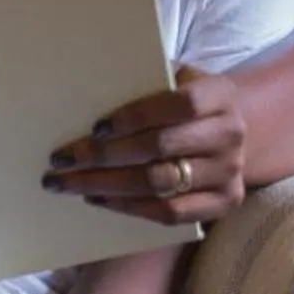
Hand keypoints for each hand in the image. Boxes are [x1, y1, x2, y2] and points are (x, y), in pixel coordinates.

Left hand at [41, 67, 246, 225]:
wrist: (228, 133)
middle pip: (161, 147)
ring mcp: (230, 173)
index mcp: (220, 95)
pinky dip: (130, 208)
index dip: (137, 115)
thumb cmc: (188, 103)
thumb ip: (147, 79)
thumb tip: (90, 83)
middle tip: (63, 160)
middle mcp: (230, 134)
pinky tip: (99, 199)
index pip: (180, 104)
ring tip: (71, 183)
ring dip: (108, 185)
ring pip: (160, 183)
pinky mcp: (224, 203)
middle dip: (105, 155)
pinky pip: (171, 213)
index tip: (96, 127)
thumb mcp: (178, 80)